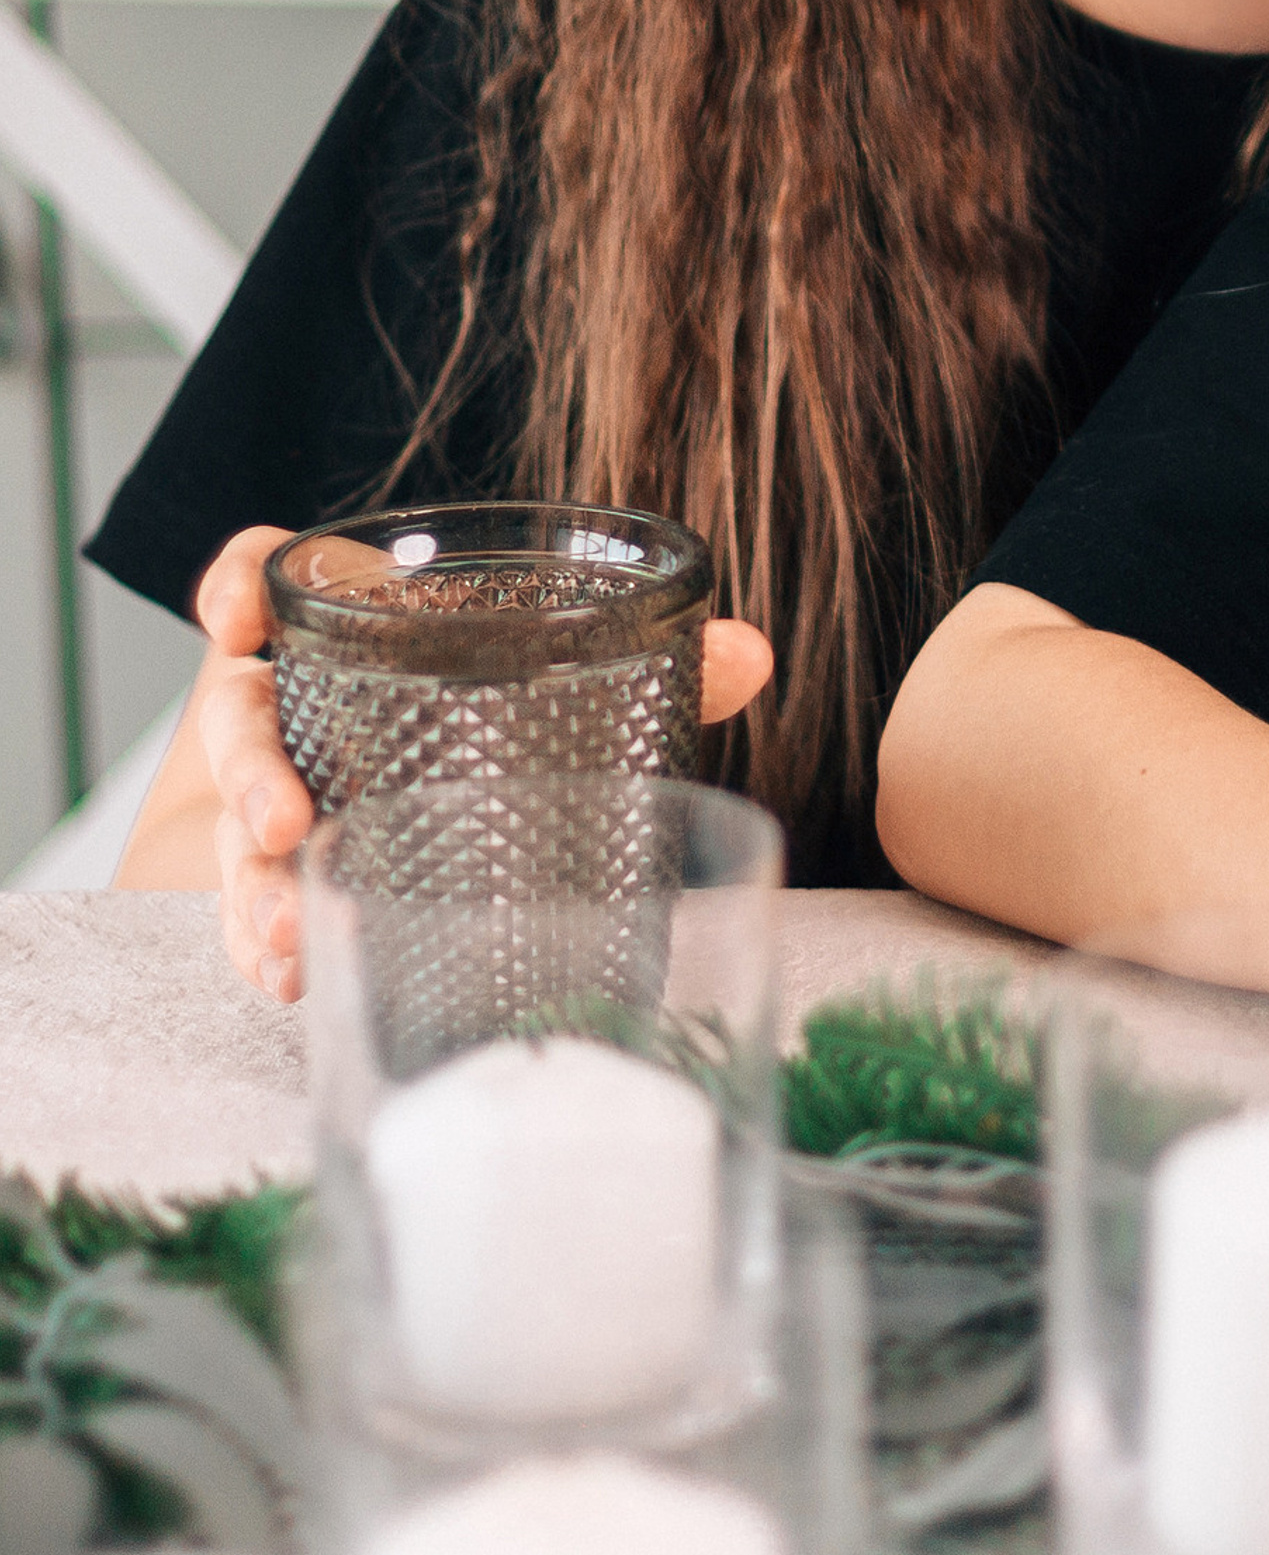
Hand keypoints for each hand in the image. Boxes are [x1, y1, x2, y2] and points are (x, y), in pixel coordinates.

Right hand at [156, 525, 775, 1002]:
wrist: (440, 810)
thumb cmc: (497, 720)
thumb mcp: (558, 680)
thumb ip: (651, 658)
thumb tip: (750, 651)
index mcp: (348, 631)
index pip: (260, 576)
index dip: (236, 583)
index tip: (234, 614)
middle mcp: (293, 703)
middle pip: (234, 715)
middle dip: (247, 767)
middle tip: (285, 821)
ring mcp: (273, 793)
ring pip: (230, 825)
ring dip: (249, 881)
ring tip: (290, 933)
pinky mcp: (278, 875)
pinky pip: (241, 906)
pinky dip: (256, 944)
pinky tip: (289, 978)